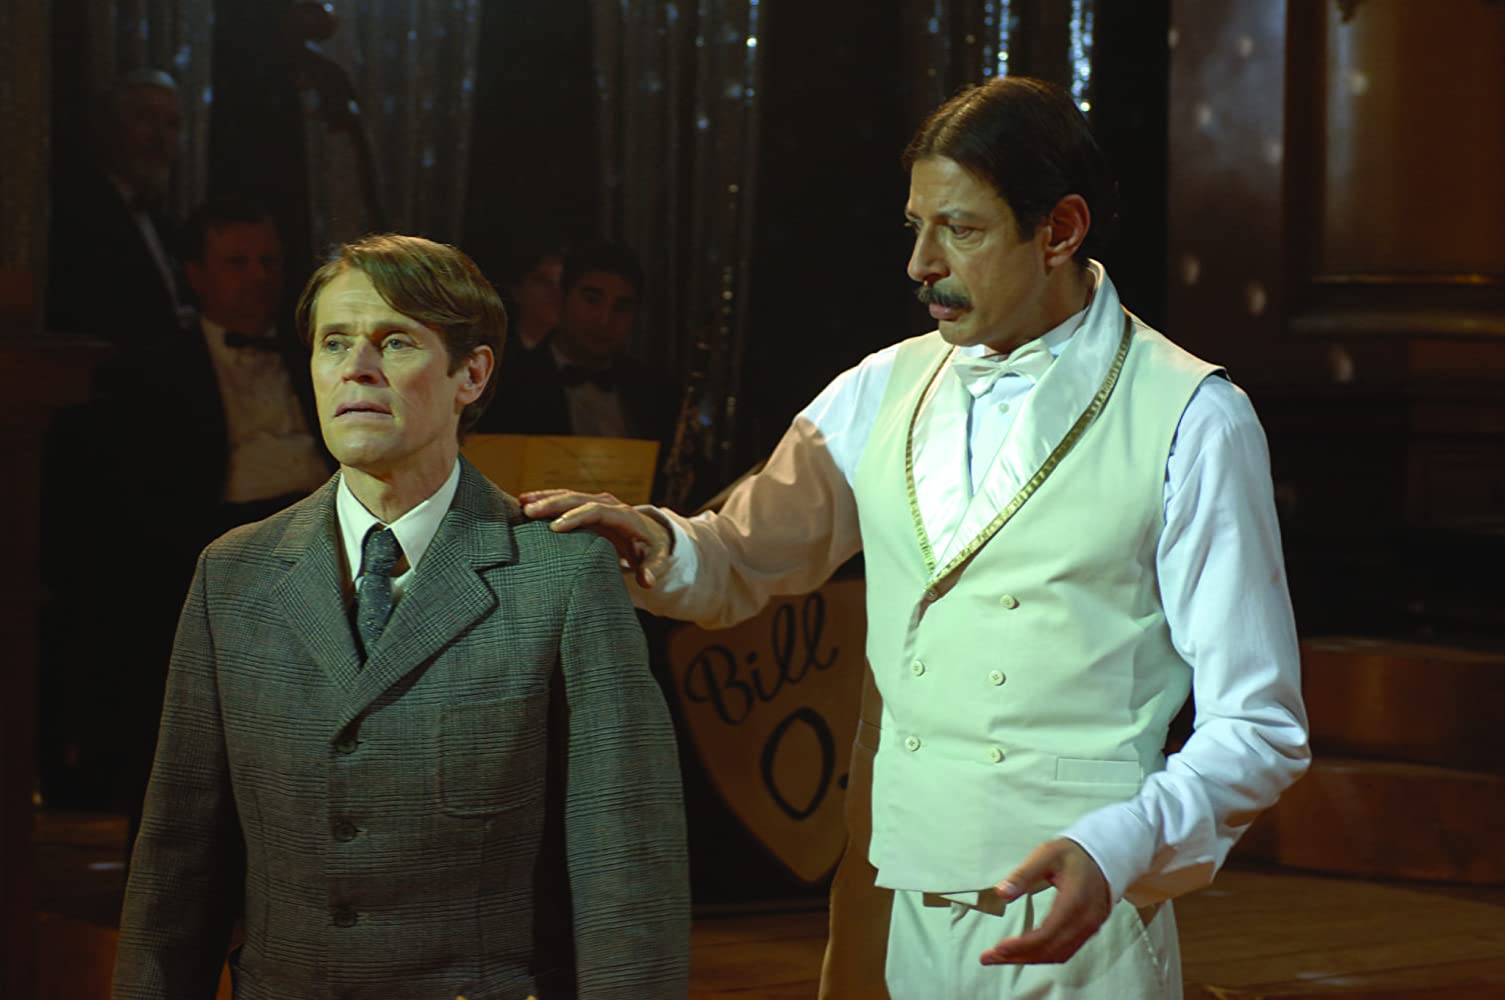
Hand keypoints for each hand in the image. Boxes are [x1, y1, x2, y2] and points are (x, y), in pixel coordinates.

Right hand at [519, 489, 670, 588]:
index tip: (555, 528)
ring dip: (545, 498)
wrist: (651, 533)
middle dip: (553, 505)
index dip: (576, 518)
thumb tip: (647, 581)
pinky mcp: (587, 505)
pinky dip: (546, 499)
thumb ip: (649, 569)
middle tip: (529, 512)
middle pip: (578, 499)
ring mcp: (597, 502)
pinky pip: (565, 499)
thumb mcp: (654, 559)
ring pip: (568, 495)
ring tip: (522, 503)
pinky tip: (525, 501)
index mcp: (623, 516)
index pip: (597, 511)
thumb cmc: (650, 549)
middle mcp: (609, 504)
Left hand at [979, 838, 1110, 965]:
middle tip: (990, 957)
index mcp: (1074, 901)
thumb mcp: (1046, 854)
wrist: (1106, 855)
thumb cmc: (1073, 854)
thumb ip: (1023, 874)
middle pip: (1050, 950)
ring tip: (1000, 958)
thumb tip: (1001, 893)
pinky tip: (1024, 954)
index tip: (998, 948)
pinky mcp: (1089, 931)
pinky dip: (1043, 956)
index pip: (1047, 934)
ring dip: (1028, 960)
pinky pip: (1065, 952)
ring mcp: (1089, 929)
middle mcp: (1085, 921)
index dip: (1022, 945)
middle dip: (1018, 956)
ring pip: (1057, 955)